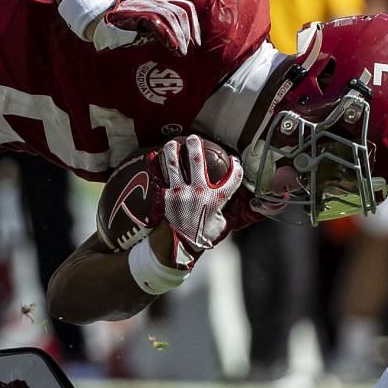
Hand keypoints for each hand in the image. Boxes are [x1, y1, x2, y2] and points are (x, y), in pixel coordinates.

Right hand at [88, 0, 201, 53]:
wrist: (101, 24)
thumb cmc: (125, 31)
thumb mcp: (149, 31)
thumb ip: (164, 35)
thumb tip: (182, 50)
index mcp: (161, 5)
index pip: (185, 7)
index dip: (195, 25)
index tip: (196, 43)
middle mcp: (155, 2)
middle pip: (180, 11)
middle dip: (188, 32)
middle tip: (188, 50)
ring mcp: (144, 6)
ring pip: (170, 16)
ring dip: (179, 35)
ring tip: (180, 51)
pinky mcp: (135, 14)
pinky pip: (155, 21)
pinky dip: (166, 34)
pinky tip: (171, 46)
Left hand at [158, 136, 245, 266]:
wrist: (177, 249)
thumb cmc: (200, 238)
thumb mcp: (219, 226)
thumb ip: (224, 211)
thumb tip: (233, 204)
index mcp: (216, 200)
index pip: (232, 179)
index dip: (236, 168)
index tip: (235, 160)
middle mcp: (199, 193)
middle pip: (198, 162)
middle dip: (195, 146)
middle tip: (194, 138)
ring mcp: (180, 194)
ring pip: (174, 165)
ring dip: (172, 151)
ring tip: (172, 143)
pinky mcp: (165, 198)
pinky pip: (158, 177)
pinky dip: (154, 166)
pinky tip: (151, 156)